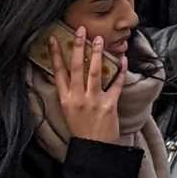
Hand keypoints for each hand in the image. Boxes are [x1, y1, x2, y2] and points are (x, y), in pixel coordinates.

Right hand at [51, 26, 123, 144]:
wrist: (93, 147)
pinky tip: (123, 59)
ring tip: (98, 39)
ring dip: (96, 54)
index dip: (55, 55)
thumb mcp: (68, 110)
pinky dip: (120, 71)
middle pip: (76, 68)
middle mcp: (77, 98)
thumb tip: (68, 72)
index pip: (58, 73)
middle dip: (78, 47)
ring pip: (94, 72)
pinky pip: (115, 84)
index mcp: (65, 99)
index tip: (53, 40)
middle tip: (80, 30)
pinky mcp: (109, 105)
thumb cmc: (81, 128)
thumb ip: (69, 92)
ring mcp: (93, 101)